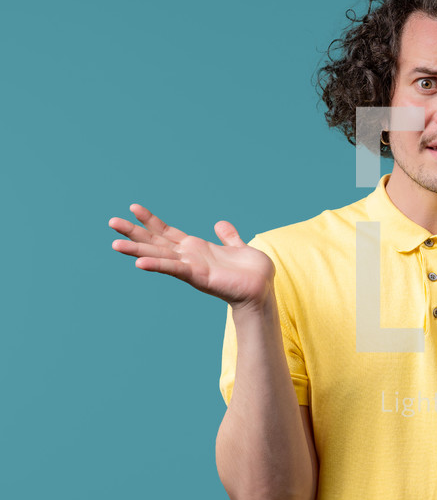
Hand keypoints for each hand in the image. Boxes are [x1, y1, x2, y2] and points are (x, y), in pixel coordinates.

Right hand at [109, 203, 274, 309]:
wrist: (262, 291)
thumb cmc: (252, 273)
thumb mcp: (239, 248)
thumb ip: (229, 237)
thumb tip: (220, 224)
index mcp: (197, 249)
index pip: (168, 232)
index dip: (151, 220)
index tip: (133, 208)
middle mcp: (190, 258)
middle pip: (156, 242)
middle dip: (134, 233)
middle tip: (111, 222)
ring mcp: (192, 268)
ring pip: (159, 255)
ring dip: (137, 250)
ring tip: (115, 244)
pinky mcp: (199, 277)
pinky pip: (175, 269)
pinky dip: (158, 265)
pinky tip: (140, 263)